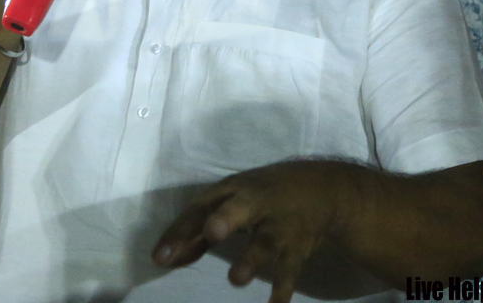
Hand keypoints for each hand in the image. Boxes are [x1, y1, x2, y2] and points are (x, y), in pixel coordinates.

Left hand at [152, 161, 357, 302]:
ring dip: (251, 260)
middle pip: (239, 210)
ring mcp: (279, 226)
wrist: (322, 191)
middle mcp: (256, 205)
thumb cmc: (261, 197)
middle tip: (212, 233)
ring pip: (265, 243)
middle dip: (226, 220)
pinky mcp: (298, 248)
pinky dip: (282, 291)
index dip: (180, 232)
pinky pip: (289, 272)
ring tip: (237, 279)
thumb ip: (197, 232)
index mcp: (232, 192)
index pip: (200, 209)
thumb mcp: (230, 202)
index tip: (160, 259)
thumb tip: (166, 260)